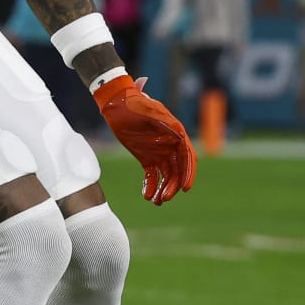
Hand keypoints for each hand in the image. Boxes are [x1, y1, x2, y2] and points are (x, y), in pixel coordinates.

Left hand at [94, 75, 195, 205]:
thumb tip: (181, 136)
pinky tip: (146, 196)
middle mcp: (170, 145)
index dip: (188, 173)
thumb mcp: (150, 111)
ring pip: (166, 175)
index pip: (187, 157)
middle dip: (173, 186)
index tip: (185, 188)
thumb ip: (165, 123)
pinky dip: (150, 186)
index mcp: (176, 134)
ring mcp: (158, 152)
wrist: (116, 102)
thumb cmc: (135, 104)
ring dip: (163, 189)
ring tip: (156, 202)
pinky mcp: (146, 157)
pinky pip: (152, 175)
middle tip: (164, 198)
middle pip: (177, 170)